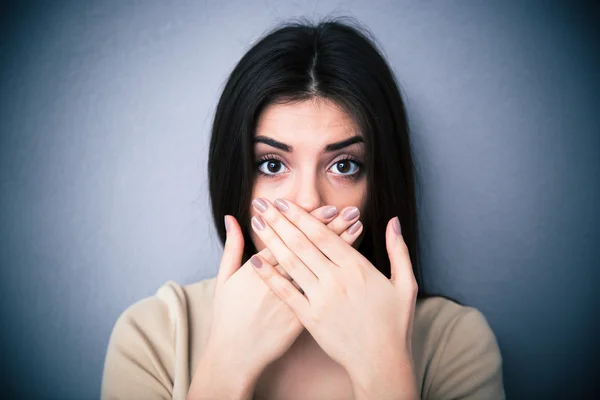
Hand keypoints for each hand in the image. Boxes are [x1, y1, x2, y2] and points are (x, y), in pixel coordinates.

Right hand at [188, 205, 362, 397]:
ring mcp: (292, 300)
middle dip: (331, 228)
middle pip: (309, 250)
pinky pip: (323, 293)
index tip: (328, 207)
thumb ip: (232, 246)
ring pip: (320, 269)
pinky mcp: (301, 318)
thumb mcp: (224, 278)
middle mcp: (279, 282)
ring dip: (339, 248)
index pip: (288, 238)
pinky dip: (337, 276)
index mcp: (259, 269)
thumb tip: (231, 217)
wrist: (234, 355)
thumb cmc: (227, 316)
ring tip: (357, 229)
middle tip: (350, 210)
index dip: (309, 222)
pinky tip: (351, 263)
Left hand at [249, 198, 418, 398]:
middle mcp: (336, 279)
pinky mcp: (310, 318)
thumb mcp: (405, 284)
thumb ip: (399, 250)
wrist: (382, 362)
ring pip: (291, 263)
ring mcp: (321, 299)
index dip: (301, 216)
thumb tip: (393, 221)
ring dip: (271, 240)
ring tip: (256, 223)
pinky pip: (286, 292)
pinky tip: (256, 261)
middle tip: (261, 203)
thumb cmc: (395, 323)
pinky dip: (270, 276)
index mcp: (358, 267)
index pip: (323, 234)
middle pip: (302, 243)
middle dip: (279, 220)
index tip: (284, 202)